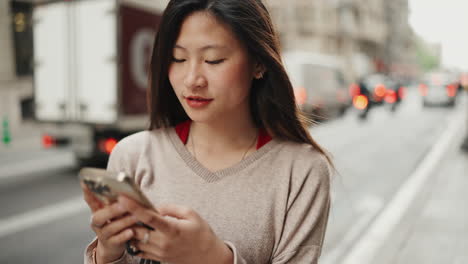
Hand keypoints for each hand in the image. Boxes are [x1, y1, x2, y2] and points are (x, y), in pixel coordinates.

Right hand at [81, 183, 138, 263]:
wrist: (113, 245)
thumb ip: (117, 201)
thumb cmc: (117, 222)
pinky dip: (124, 236)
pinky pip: (116, 240)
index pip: (90, 200)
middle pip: (99, 217)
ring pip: (110, 228)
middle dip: (111, 210)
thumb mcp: (115, 210)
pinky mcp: (110, 244)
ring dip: (123, 221)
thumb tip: (128, 187)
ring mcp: (103, 234)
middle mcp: (97, 223)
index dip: (87, 192)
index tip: (85, 182)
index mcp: (98, 211)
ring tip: (135, 216)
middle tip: (123, 204)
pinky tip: (131, 232)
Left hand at [118, 196, 232, 263]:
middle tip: (126, 210)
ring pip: (136, 241)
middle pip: (137, 231)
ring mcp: (160, 253)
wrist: (208, 256)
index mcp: (173, 230)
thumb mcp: (191, 214)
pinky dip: (135, 241)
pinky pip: (139, 251)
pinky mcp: (158, 258)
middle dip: (130, 220)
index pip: (149, 218)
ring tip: (132, 220)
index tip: (124, 199)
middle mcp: (164, 243)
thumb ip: (171, 208)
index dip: (135, 208)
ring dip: (132, 231)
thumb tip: (155, 207)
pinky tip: (139, 233)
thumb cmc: (201, 233)